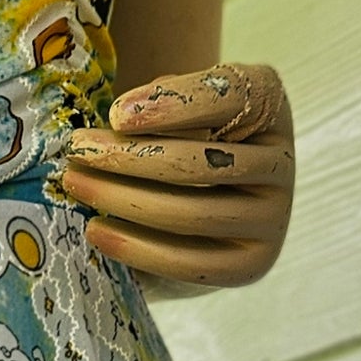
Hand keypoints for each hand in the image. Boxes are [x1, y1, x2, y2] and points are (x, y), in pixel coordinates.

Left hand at [54, 61, 293, 286]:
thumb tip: (119, 124)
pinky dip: (138, 248)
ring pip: (192, 213)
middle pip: (200, 162)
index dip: (170, 105)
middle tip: (77, 152)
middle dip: (129, 158)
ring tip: (77, 186)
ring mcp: (273, 217)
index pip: (225, 96)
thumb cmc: (177, 137)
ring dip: (124, 201)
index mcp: (268, 102)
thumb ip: (159, 103)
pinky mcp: (251, 264)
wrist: (199, 198)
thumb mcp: (173, 106)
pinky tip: (95, 231)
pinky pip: (191, 263)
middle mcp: (283, 159)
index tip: (114, 114)